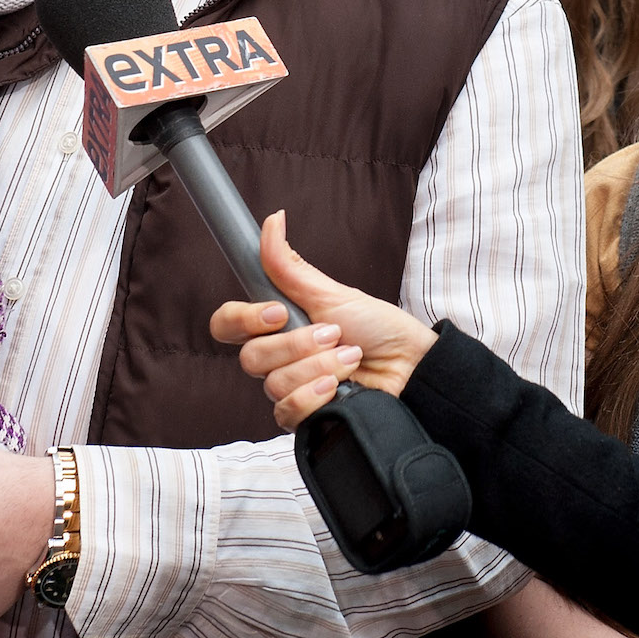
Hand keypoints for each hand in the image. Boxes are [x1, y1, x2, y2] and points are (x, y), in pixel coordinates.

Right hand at [209, 212, 438, 429]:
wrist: (411, 366)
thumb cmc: (376, 327)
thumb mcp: (330, 293)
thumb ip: (289, 266)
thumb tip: (272, 220)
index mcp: (276, 325)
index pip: (227, 325)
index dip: (243, 320)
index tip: (278, 312)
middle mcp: (277, 357)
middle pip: (251, 357)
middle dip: (297, 345)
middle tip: (333, 334)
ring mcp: (290, 388)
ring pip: (274, 384)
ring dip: (318, 367)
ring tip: (350, 358)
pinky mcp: (305, 417)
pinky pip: (287, 412)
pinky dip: (315, 396)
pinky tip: (339, 387)